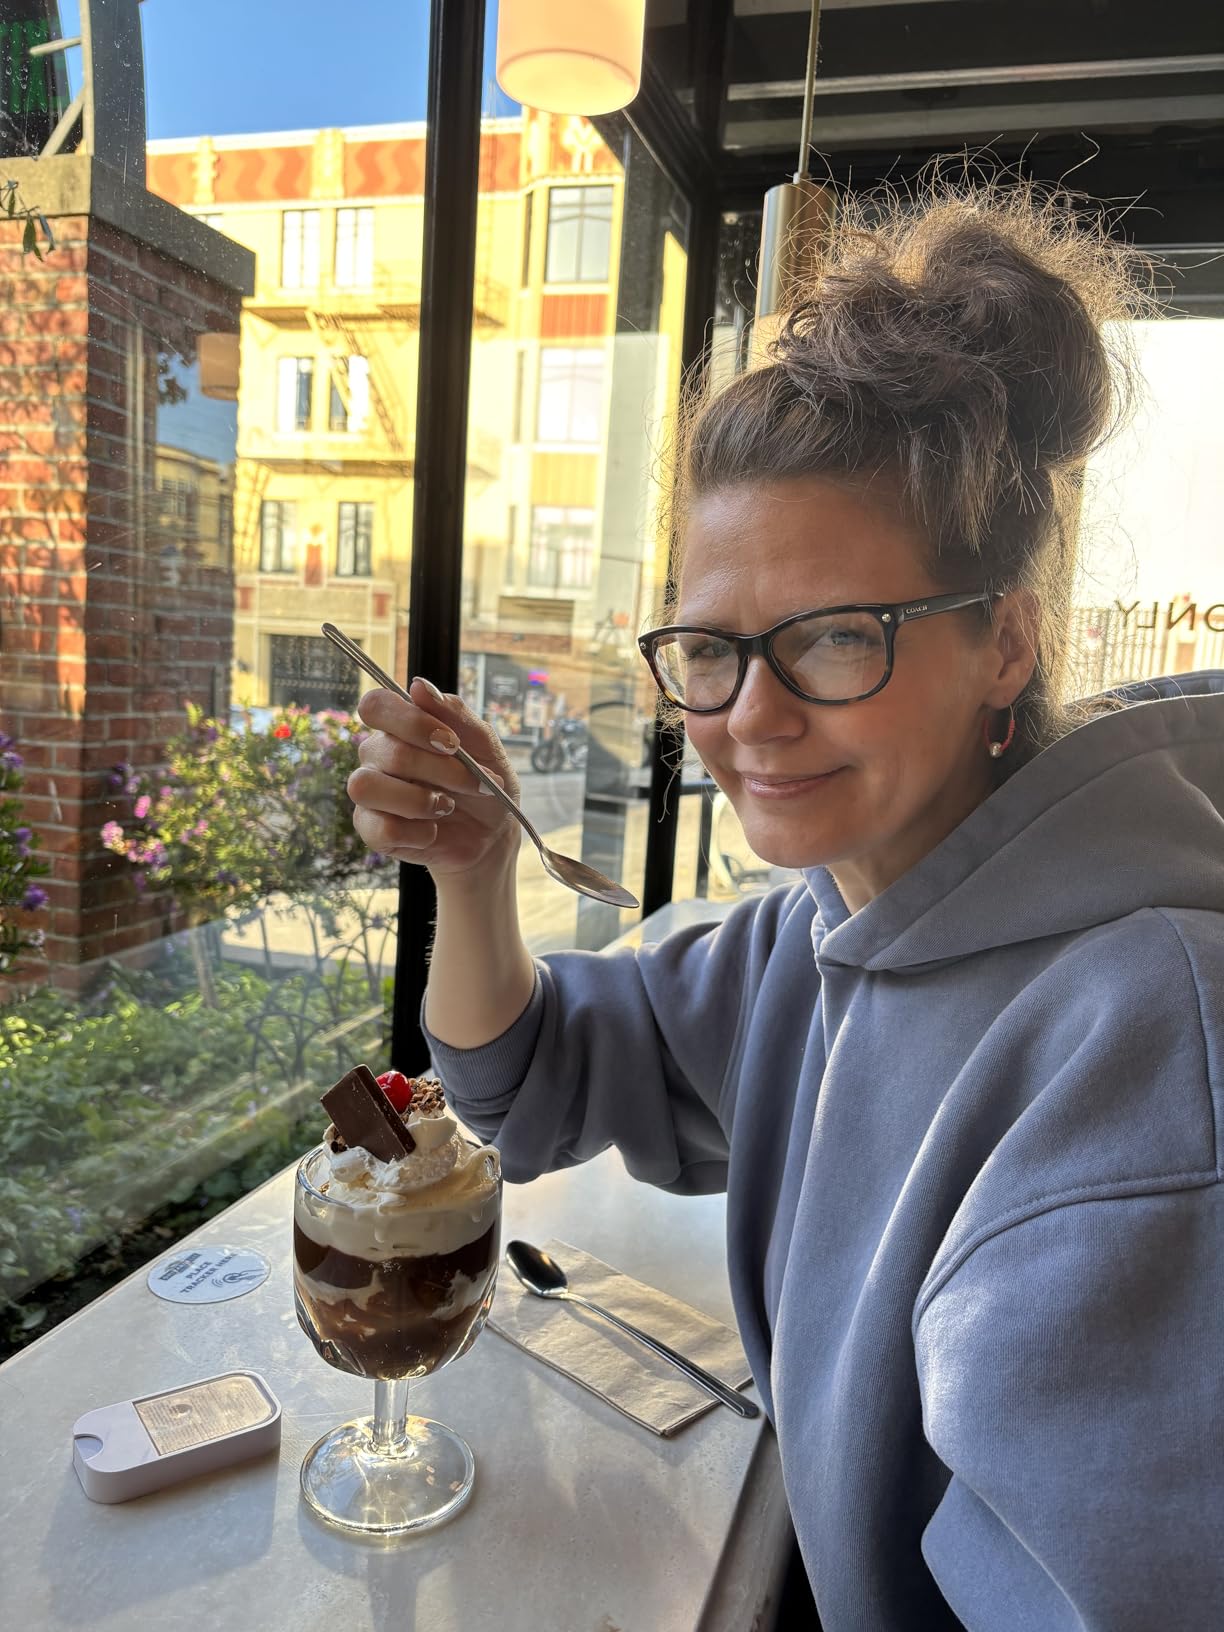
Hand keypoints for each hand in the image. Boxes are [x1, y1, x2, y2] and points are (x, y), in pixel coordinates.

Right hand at [348, 681, 521, 880]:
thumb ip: (456, 713)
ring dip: (418, 800)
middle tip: (473, 782)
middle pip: (385, 750)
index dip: (410, 721)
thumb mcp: (486, 747)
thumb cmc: (485, 784)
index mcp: (400, 728)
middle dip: (439, 769)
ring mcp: (372, 795)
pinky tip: (433, 831)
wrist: (493, 835)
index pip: (376, 706)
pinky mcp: (373, 831)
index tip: (450, 742)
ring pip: (366, 786)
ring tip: (447, 806)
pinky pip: (379, 829)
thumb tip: (419, 686)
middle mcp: (378, 757)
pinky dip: (416, 832)